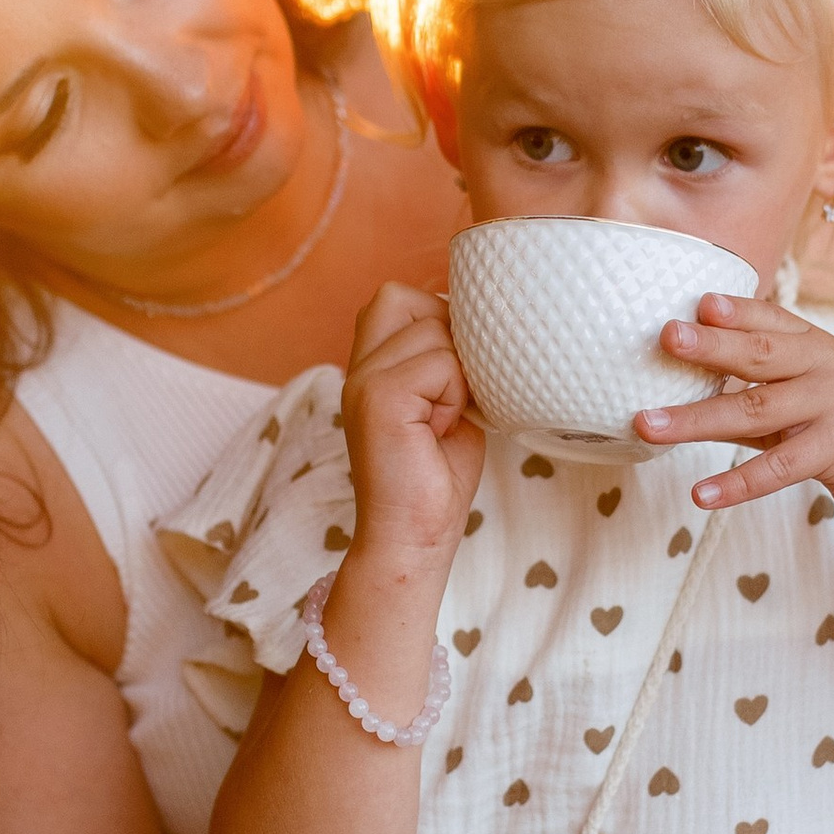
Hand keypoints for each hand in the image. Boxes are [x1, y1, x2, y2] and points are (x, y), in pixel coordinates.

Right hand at [342, 278, 483, 563]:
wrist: (413, 537)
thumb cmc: (436, 478)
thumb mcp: (445, 402)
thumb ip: (444, 358)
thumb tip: (476, 318)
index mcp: (369, 365)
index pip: (397, 296)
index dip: (437, 321)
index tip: (451, 380)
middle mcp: (357, 366)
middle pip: (406, 298)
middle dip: (447, 339)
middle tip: (450, 398)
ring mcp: (362, 379)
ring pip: (435, 332)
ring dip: (458, 377)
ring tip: (444, 421)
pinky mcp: (378, 397)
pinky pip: (441, 364)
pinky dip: (456, 396)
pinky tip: (442, 430)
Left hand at [635, 288, 833, 519]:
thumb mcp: (813, 396)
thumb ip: (763, 388)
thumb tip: (694, 383)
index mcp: (816, 346)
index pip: (771, 319)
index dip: (735, 310)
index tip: (697, 302)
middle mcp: (824, 368)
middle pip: (759, 353)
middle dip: (709, 345)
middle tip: (666, 337)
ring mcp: (831, 407)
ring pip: (753, 410)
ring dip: (695, 419)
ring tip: (647, 424)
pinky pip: (775, 468)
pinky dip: (735, 484)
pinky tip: (700, 494)